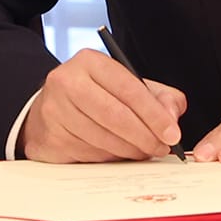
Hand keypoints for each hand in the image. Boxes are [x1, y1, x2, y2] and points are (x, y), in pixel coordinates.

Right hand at [18, 48, 187, 162]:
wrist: (51, 107)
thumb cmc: (96, 96)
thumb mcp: (129, 85)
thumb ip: (159, 97)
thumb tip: (170, 118)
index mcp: (89, 61)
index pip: (128, 88)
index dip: (153, 114)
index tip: (172, 134)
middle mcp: (66, 81)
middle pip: (114, 115)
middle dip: (144, 136)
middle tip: (161, 149)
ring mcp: (54, 110)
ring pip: (102, 138)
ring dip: (129, 151)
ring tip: (142, 152)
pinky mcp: (48, 137)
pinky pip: (88, 154)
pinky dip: (109, 158)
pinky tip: (117, 154)